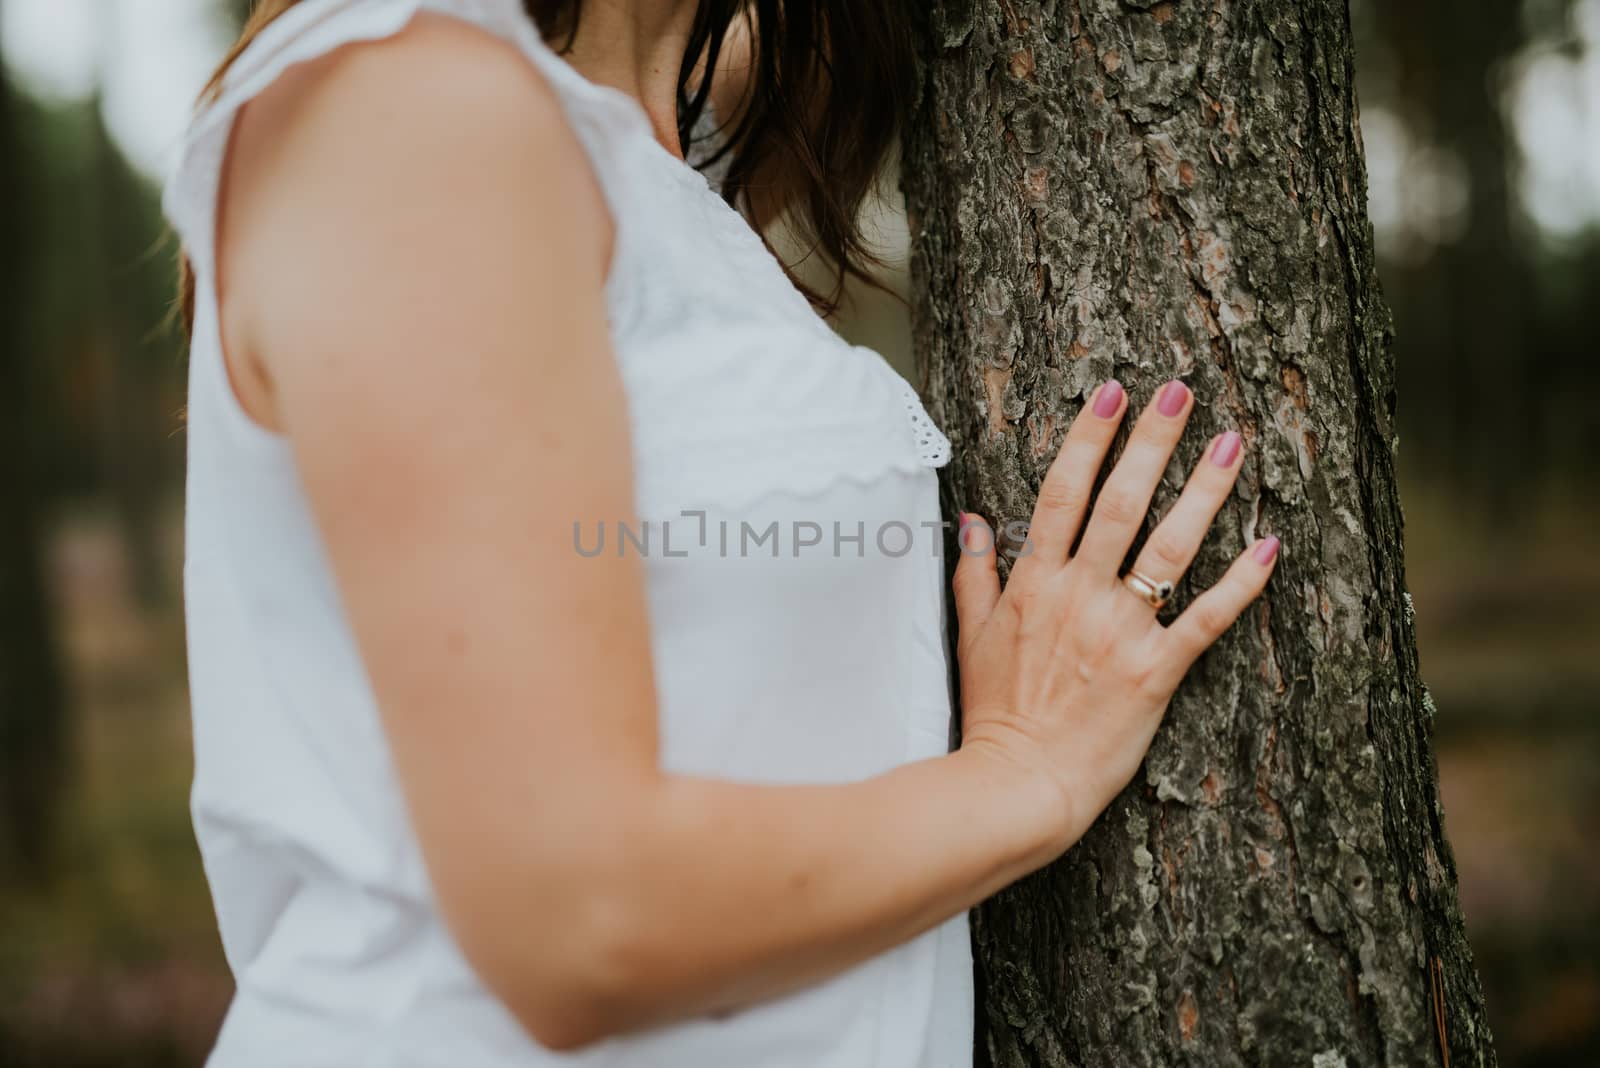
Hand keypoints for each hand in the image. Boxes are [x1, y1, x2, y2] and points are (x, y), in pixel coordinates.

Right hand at [951, 378, 1278, 847]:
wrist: (1018, 782)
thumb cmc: (995, 714)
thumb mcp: (969, 637)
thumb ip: (973, 573)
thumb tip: (973, 519)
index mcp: (1035, 582)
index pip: (1063, 492)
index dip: (1089, 439)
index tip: (1111, 393)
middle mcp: (1080, 595)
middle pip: (1121, 502)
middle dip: (1152, 441)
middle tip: (1180, 391)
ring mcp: (1121, 631)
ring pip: (1168, 547)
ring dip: (1203, 491)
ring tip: (1231, 443)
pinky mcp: (1157, 671)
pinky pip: (1206, 619)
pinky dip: (1241, 583)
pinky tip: (1270, 544)